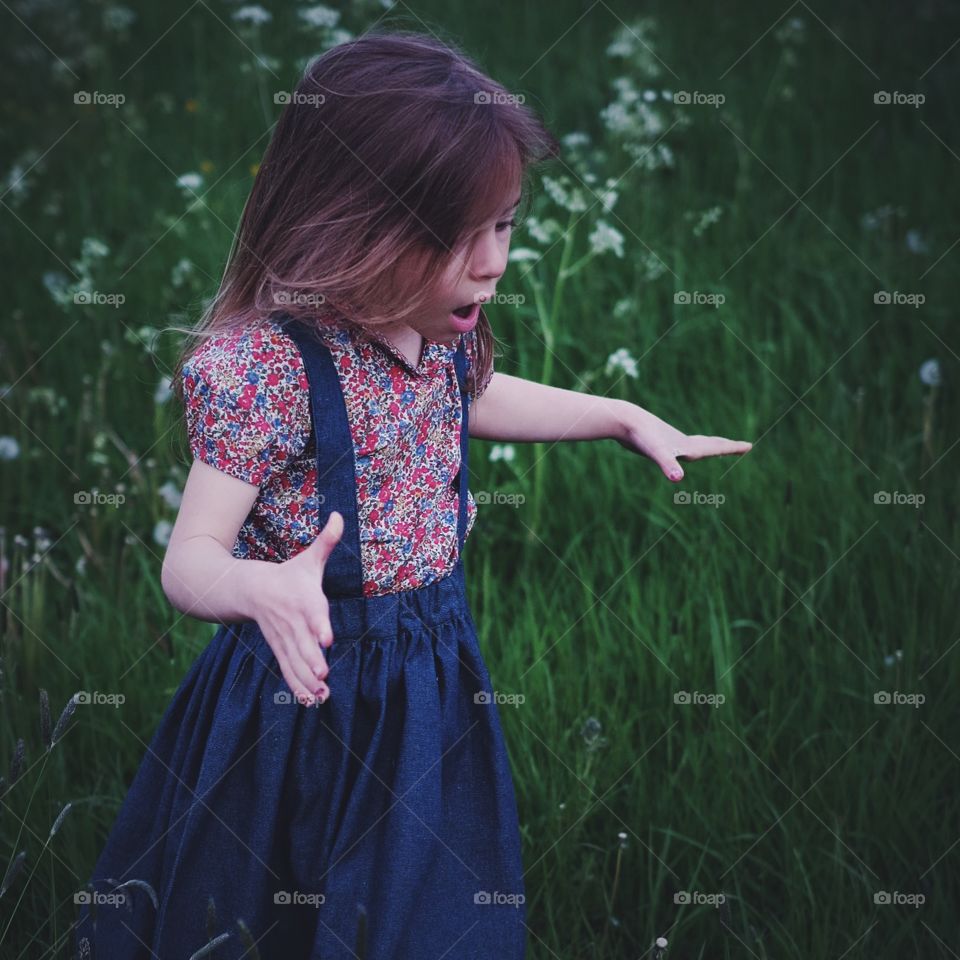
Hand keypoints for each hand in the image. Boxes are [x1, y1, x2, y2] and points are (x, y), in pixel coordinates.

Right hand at [244, 511, 343, 705]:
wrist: (248, 590)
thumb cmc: (288, 575)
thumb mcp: (308, 559)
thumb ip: (326, 541)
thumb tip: (340, 516)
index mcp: (302, 599)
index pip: (311, 613)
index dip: (318, 625)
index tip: (327, 638)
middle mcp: (292, 622)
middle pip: (302, 644)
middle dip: (312, 660)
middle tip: (323, 675)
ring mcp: (284, 639)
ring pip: (295, 662)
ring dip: (306, 680)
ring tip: (321, 696)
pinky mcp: (280, 651)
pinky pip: (288, 671)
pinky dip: (298, 687)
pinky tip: (311, 702)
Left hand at [615, 406, 752, 481]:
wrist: (624, 420)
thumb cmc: (641, 436)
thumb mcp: (656, 452)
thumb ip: (667, 464)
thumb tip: (677, 478)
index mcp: (687, 447)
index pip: (716, 448)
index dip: (733, 448)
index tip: (750, 445)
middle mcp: (682, 443)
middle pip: (710, 444)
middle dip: (727, 447)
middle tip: (743, 446)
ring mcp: (670, 442)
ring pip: (695, 444)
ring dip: (709, 445)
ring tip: (717, 446)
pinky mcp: (658, 443)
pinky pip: (678, 448)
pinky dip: (685, 450)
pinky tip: (679, 451)